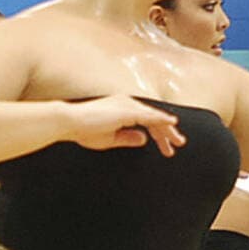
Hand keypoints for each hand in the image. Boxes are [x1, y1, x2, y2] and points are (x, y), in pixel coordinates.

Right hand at [63, 97, 183, 154]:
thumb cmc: (84, 130)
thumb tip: (144, 140)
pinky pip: (149, 116)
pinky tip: (172, 125)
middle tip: (178, 144)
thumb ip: (128, 138)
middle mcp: (127, 103)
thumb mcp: (110, 138)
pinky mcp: (127, 110)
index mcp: (123, 109)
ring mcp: (128, 105)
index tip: (166, 146)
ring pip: (154, 118)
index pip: (147, 121)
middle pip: (154, 118)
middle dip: (167, 133)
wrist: (70, 122)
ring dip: (167, 130)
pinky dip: (162, 120)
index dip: (158, 134)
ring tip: (178, 142)